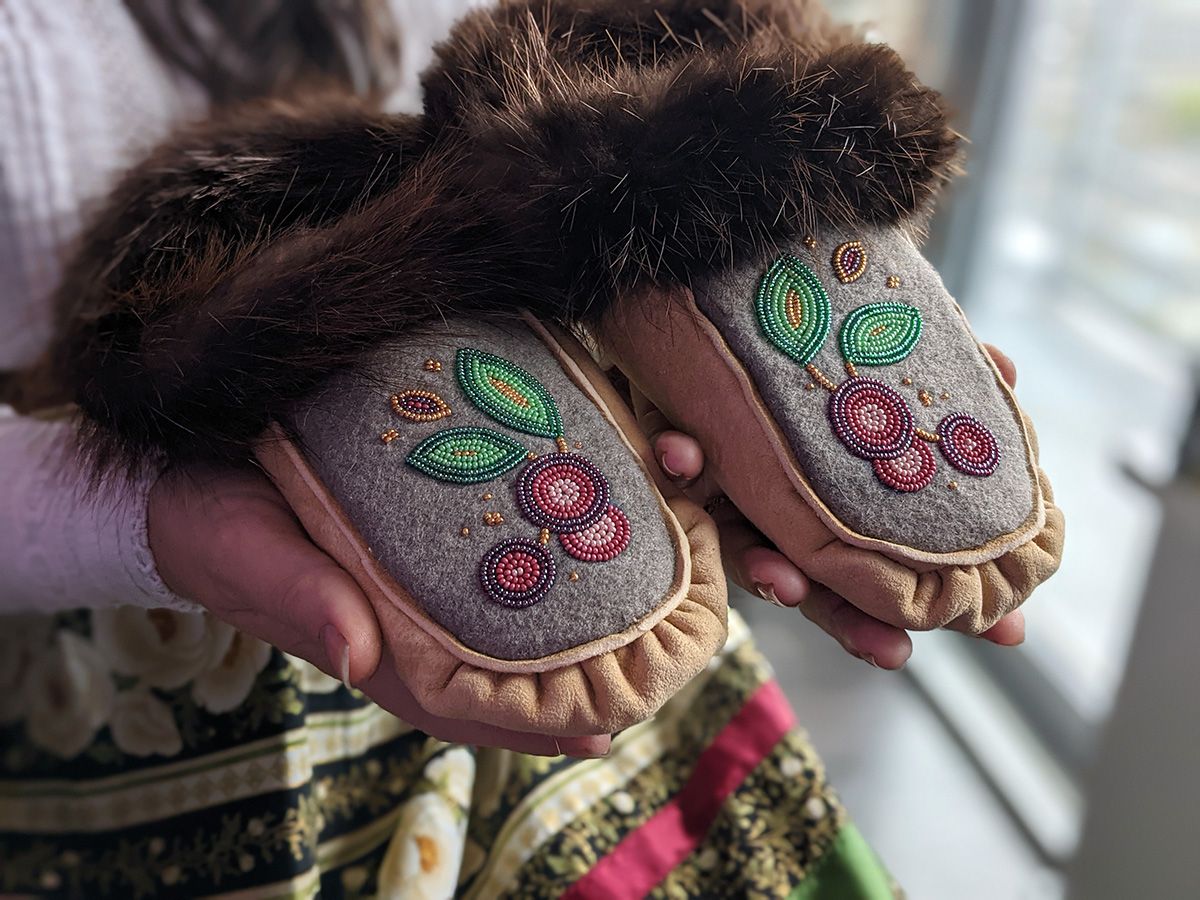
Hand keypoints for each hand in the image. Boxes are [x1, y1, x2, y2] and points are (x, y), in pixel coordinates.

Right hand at [148, 465, 609, 756]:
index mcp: (371, 640)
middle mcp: (403, 615)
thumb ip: (304, 600)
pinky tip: (570, 541)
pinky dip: (525, 561)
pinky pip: (477, 556)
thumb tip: (361, 658)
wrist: (182, 473)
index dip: (525, 724)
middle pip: (495, 665)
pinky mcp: (408, 529)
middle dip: (565, 681)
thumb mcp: (251, 555)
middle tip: (648, 678)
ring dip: (559, 621)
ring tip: (634, 617)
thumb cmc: (212, 524)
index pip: (459, 700)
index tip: (597, 734)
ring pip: (495, 614)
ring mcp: (409, 575)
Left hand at [636, 344, 1025, 669]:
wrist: (692, 311)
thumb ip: (925, 376)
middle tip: (893, 653)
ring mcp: (720, 489)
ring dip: (761, 566)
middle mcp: (771, 511)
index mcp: (819, 503)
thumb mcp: (871, 364)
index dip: (903, 612)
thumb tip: (1011, 369)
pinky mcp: (673, 450)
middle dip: (845, 620)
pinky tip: (682, 451)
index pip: (866, 572)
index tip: (971, 644)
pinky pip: (672, 465)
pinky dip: (679, 458)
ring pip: (739, 546)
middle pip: (810, 584)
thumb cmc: (791, 352)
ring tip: (783, 578)